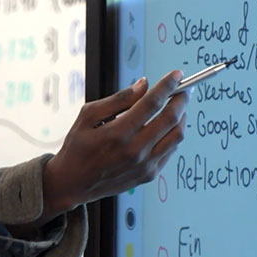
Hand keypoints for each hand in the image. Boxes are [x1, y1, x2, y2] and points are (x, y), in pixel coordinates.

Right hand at [40, 70, 189, 219]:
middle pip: (170, 118)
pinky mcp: (149, 175)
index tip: (177, 74)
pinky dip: (174, 135)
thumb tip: (142, 85)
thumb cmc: (77, 147)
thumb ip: (117, 99)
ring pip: (176, 136)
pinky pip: (171, 151)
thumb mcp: (87, 115)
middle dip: (181, 99)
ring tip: (178, 106)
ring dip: (182, 117)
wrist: (73, 182)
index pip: (152, 103)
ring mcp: (145, 165)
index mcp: (118, 132)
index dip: (167, 86)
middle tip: (184, 88)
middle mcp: (135, 150)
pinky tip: (168, 126)